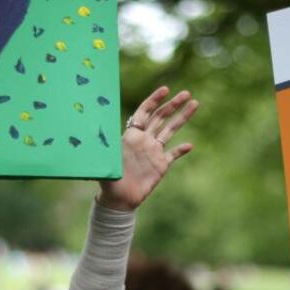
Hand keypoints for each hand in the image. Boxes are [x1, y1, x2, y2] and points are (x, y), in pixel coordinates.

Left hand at [98, 86, 197, 210]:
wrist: (118, 200)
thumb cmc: (108, 180)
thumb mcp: (105, 161)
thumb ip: (105, 146)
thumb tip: (94, 129)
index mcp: (131, 135)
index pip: (144, 113)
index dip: (154, 100)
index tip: (165, 89)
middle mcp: (144, 140)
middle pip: (161, 117)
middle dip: (173, 104)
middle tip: (186, 93)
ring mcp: (154, 152)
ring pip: (170, 131)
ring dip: (182, 118)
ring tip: (195, 103)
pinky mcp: (161, 166)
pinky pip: (173, 155)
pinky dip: (181, 150)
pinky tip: (190, 145)